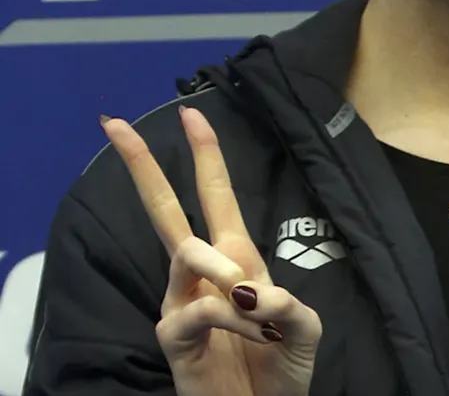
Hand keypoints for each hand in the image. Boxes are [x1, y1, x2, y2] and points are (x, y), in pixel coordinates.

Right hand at [102, 105, 321, 395]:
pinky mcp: (172, 336)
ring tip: (256, 306)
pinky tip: (252, 329)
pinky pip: (198, 308)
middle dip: (142, 166)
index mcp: (236, 256)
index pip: (215, 195)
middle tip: (114, 124)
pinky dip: (231, 315)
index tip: (192, 113)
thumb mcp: (302, 327)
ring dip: (223, 270)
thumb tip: (249, 291)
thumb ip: (287, 303)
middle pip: (164, 209)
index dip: (206, 155)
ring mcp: (182, 302)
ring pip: (186, 253)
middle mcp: (202, 273)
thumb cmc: (281, 366)